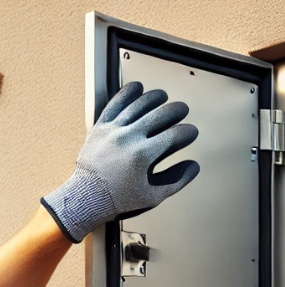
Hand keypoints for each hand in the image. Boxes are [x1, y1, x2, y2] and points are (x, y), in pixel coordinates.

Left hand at [42, 82, 199, 242]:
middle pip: (158, 115)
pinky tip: (137, 88)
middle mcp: (128, 138)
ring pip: (138, 105)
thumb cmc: (120, 198)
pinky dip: (127, 94)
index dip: (187, 132)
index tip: (192, 131)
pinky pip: (115, 104)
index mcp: (143, 155)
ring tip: (164, 96)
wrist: (88, 197)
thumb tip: (194, 166)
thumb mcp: (154, 195)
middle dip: (175, 110)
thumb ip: (177, 180)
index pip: (173, 135)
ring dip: (154, 98)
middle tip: (183, 109)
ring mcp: (113, 130)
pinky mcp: (101, 127)